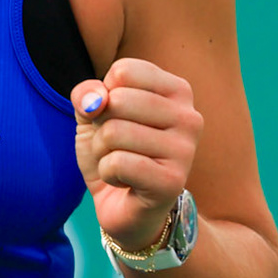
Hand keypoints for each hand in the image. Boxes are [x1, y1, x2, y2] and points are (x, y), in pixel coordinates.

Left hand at [71, 57, 203, 252]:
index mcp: (177, 91)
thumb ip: (87, 93)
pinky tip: (125, 182)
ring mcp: (185, 150)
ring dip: (103, 152)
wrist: (123, 207)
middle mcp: (189, 117)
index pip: (124, 70)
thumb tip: (95, 101)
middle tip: (116, 147)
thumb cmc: (113, 152)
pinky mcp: (173, 181)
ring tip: (120, 164)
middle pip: (117, 100)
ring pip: (114, 132)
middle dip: (101, 127)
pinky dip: (108, 174)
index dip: (104, 95)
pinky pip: (118, 162)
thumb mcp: (93, 114)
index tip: (117, 118)